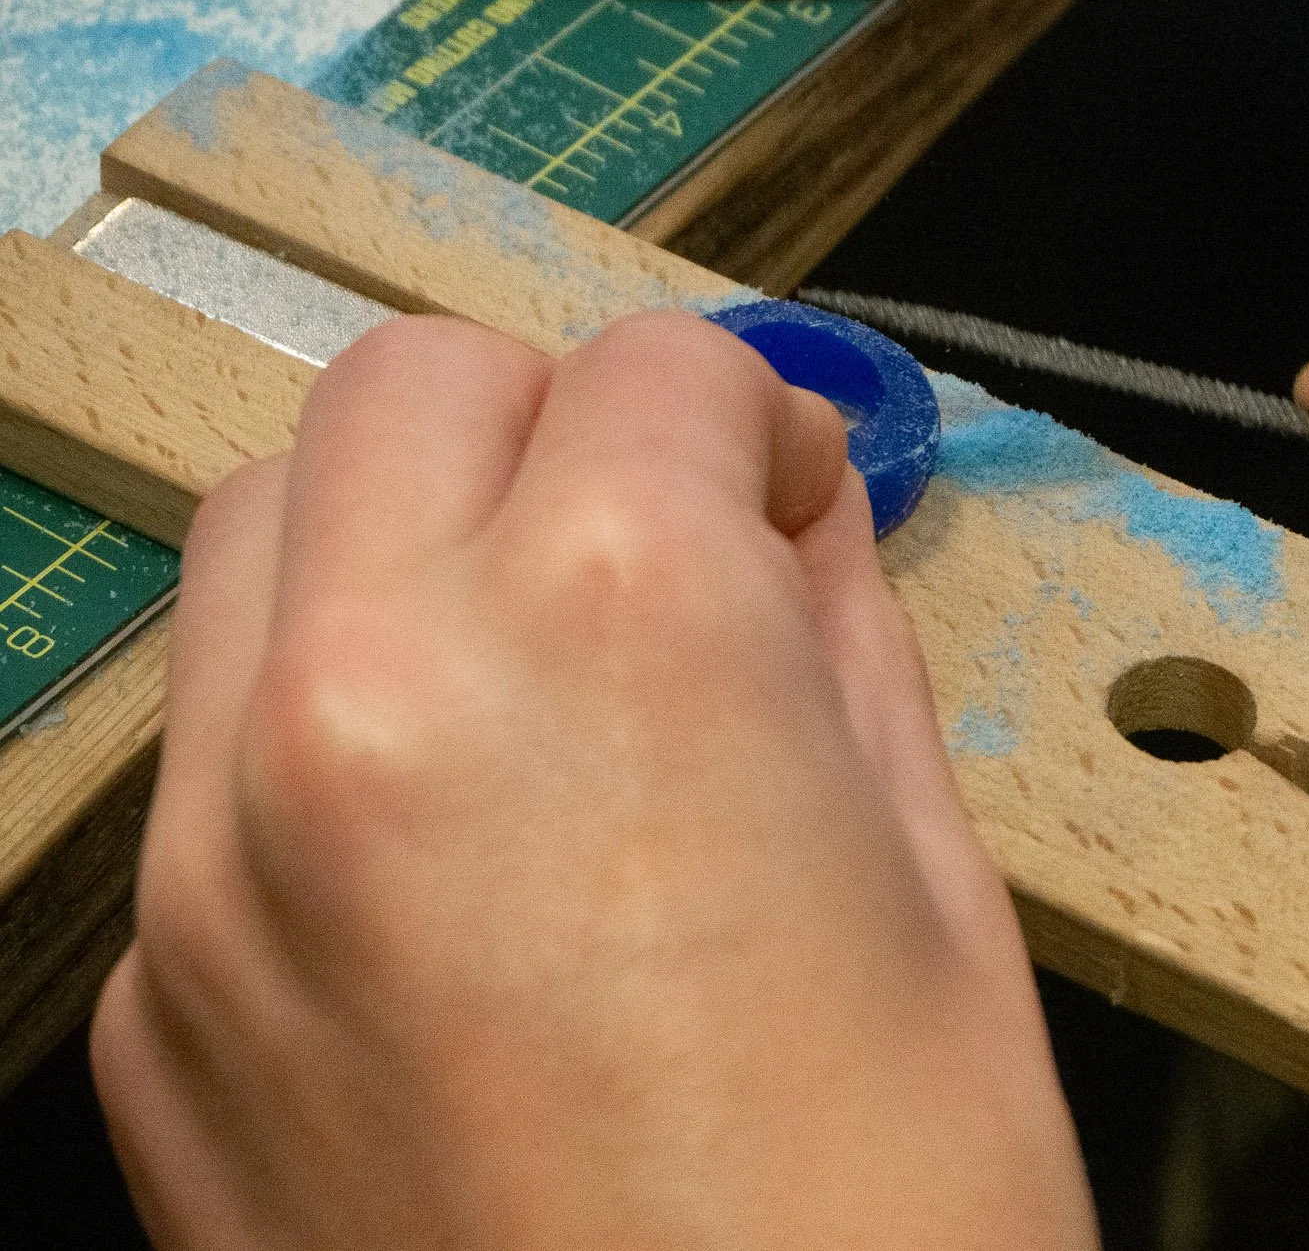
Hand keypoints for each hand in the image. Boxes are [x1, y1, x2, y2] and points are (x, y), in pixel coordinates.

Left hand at [91, 313, 1096, 1249]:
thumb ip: (841, 645)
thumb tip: (794, 524)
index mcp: (619, 633)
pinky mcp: (144, 999)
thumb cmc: (893, 1225)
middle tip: (666, 558)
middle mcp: (372, 693)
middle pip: (416, 385)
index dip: (768, 427)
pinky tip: (454, 868)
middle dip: (563, 429)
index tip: (803, 513)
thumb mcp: (936, 889)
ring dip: (415, 536)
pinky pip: (214, 751)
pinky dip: (332, 727)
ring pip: (267, 526)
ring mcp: (214, 852)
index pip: (665, 370)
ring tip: (539, 673)